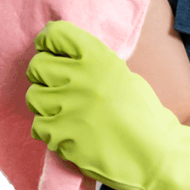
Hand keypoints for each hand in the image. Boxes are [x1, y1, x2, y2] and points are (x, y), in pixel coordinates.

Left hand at [27, 20, 179, 189]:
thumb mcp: (123, 76)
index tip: (51, 50)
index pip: (56, 34)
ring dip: (46, 105)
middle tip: (57, 87)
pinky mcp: (61, 135)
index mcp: (100, 58)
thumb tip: (64, 57)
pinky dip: (51, 132)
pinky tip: (69, 134)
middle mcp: (82, 77)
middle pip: (37, 65)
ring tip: (64, 113)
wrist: (156, 155)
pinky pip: (38, 126)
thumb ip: (94, 65)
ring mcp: (69, 106)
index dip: (49, 42)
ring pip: (33, 96)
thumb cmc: (145, 116)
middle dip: (44, 76)